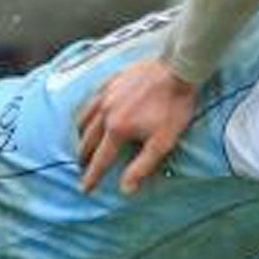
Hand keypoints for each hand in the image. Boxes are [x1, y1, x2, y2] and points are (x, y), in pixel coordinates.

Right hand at [77, 57, 194, 192]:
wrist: (178, 69)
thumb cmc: (174, 106)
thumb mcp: (162, 142)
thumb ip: (142, 167)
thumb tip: (126, 189)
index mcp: (117, 129)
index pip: (100, 160)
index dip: (92, 177)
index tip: (85, 188)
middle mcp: (106, 112)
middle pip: (87, 140)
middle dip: (83, 157)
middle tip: (82, 167)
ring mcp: (106, 94)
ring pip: (84, 117)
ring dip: (80, 134)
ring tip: (81, 142)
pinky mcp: (111, 80)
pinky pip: (91, 97)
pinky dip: (86, 110)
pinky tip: (90, 111)